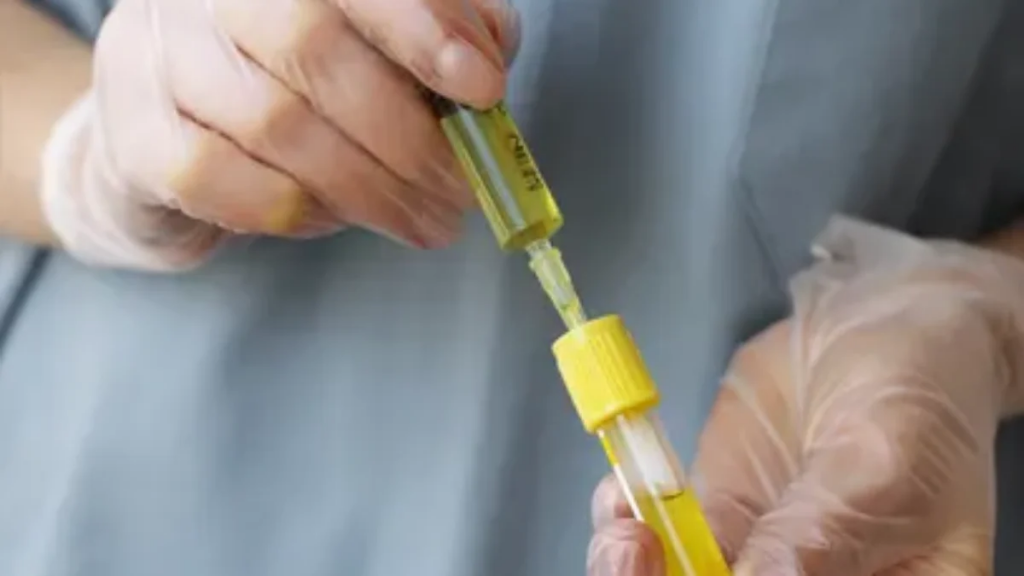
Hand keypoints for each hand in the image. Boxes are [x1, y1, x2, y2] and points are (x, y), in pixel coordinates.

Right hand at [42, 0, 519, 269]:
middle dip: (406, 133)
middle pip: (312, 47)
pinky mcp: (135, 137)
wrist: (172, 139)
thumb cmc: (294, 86)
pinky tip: (334, 219)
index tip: (484, 87)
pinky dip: (297, 210)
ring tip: (422, 221)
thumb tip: (489, 55)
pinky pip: (225, 181)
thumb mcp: (375, 46)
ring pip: (276, 122)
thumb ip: (438, 31)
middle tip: (460, 192)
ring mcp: (155, 57)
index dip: (423, 25)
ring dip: (369, 188)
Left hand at [588, 218, 1023, 575]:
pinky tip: (624, 500)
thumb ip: (821, 534)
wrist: (878, 326)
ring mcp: (758, 559)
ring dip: (631, 566)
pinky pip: (656, 538)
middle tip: (641, 553)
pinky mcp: (716, 516)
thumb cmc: (917, 393)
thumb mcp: (882, 465)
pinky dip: (622, 521)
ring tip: (630, 534)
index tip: (707, 572)